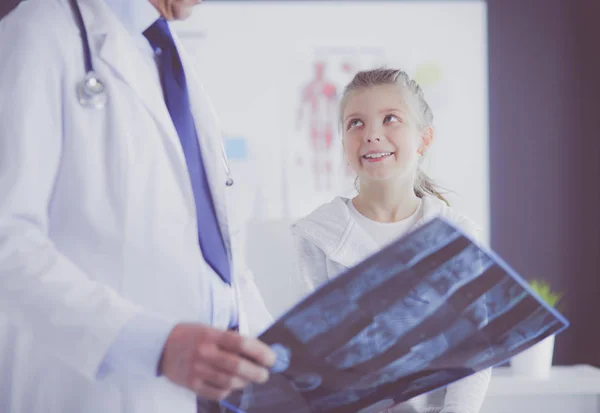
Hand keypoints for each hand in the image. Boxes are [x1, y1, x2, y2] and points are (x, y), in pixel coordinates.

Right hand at [159, 323, 275, 400]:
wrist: (160, 346)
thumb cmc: (191, 336)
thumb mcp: (210, 329)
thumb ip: (231, 339)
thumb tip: (258, 352)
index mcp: (211, 335)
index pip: (241, 343)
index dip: (260, 352)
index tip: (271, 359)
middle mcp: (204, 352)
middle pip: (237, 366)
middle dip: (257, 372)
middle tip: (264, 374)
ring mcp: (197, 370)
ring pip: (229, 381)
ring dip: (245, 382)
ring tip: (250, 379)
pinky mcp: (191, 384)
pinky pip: (217, 392)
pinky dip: (229, 390)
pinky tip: (232, 385)